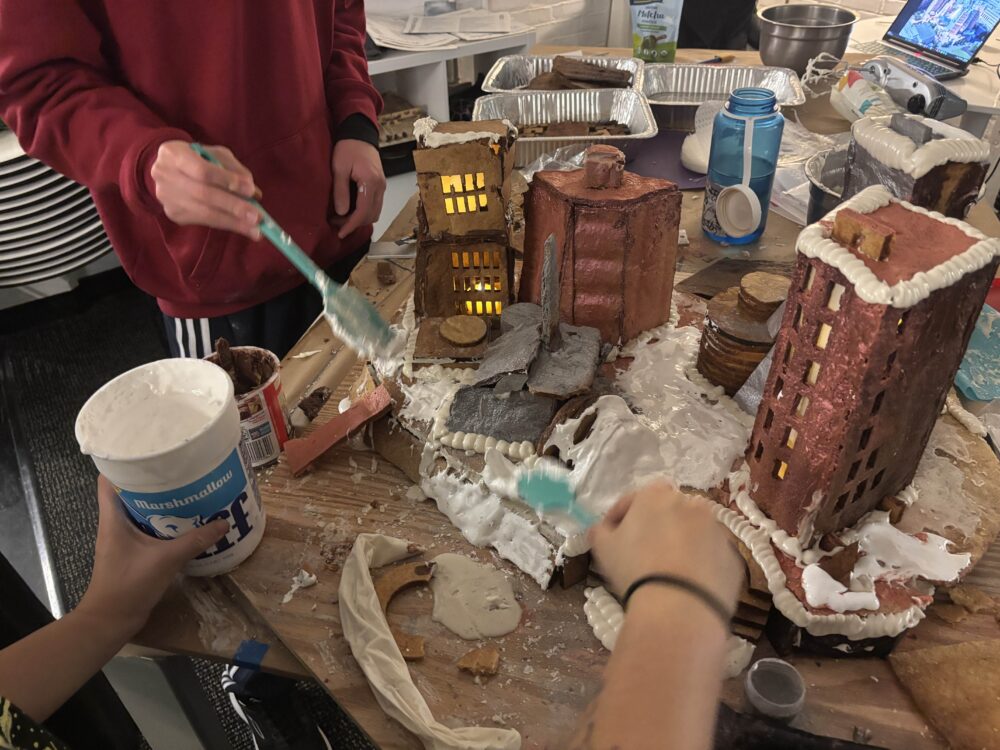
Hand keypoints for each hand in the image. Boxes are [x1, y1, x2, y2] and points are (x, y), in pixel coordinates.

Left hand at [77, 476, 228, 639]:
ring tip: (188, 490)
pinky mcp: (133, 553)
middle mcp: (115, 524)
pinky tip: (187, 522)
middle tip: (180, 469)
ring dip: (161, 502)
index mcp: (113, 518)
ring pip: (141, 511)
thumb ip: (194, 541)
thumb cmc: (128, 585)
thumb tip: (224, 523)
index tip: (149, 452)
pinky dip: (165, 522)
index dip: (125, 463)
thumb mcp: (165, 560)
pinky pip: (149, 528)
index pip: (110, 480)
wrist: (111, 621)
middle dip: (153, 480)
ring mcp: (123, 540)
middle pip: (130, 492)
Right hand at [151, 141, 261, 239]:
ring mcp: (167, 198)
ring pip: (204, 213)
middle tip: (257, 217)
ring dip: (233, 222)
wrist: (165, 169)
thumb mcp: (214, 154)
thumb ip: (233, 168)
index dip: (227, 181)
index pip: (202, 171)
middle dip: (234, 207)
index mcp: (174, 154)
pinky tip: (243, 228)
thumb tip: (253, 192)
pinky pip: (204, 221)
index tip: (251, 190)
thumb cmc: (197, 158)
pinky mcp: (174, 214)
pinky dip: (226, 225)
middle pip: (204, 195)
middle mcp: (165, 176)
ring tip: (255, 230)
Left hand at [332, 139, 384, 238]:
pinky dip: (364, 212)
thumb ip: (340, 191)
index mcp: (371, 182)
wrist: (360, 134)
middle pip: (371, 215)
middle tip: (336, 224)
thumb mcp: (339, 168)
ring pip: (375, 212)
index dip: (352, 225)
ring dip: (359, 219)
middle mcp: (380, 187)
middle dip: (354, 224)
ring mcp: (382, 187)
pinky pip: (375, 205)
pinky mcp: (380, 186)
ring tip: (342, 218)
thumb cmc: (348, 148)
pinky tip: (350, 210)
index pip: (363, 212)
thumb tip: (341, 213)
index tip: (340, 233)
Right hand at [588, 481, 742, 612]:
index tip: (610, 537)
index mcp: (655, 495)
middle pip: (666, 513)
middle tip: (640, 554)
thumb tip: (600, 529)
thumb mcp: (603, 548)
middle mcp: (690, 503)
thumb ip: (599, 532)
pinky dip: (699, 565)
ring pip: (692, 533)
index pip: (632, 500)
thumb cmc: (635, 568)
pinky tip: (686, 585)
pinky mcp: (732, 555)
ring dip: (680, 545)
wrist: (679, 606)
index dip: (618, 518)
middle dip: (654, 528)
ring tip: (666, 572)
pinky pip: (710, 556)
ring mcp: (715, 529)